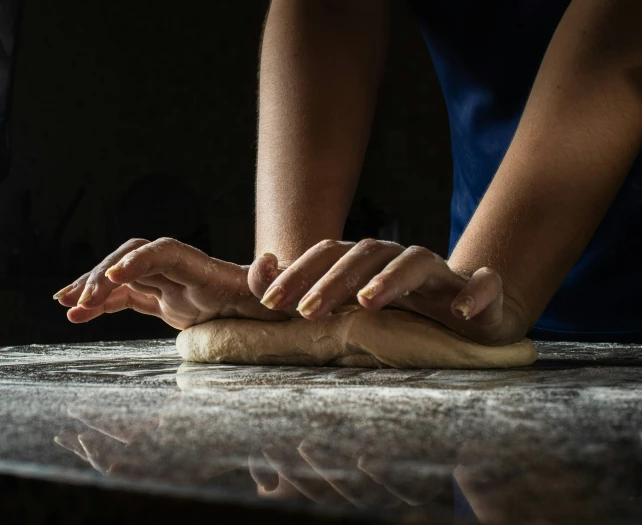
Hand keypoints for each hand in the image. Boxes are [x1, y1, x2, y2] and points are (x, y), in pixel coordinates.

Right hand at [53, 238, 287, 329]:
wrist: (273, 310)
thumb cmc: (276, 306)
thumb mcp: (276, 300)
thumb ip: (267, 283)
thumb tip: (267, 261)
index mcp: (204, 270)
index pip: (164, 253)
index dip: (138, 261)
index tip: (113, 277)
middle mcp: (181, 271)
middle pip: (133, 258)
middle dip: (104, 274)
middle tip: (81, 301)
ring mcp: (170, 285)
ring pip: (122, 276)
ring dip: (93, 286)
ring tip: (64, 303)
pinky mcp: (164, 300)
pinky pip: (125, 298)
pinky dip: (100, 304)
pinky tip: (76, 315)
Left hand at [248, 240, 528, 344]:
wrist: (470, 320)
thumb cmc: (401, 315)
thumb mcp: (348, 306)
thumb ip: (301, 289)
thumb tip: (262, 267)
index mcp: (369, 263)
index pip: (329, 255)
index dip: (300, 273)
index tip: (271, 303)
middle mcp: (401, 261)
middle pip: (366, 255)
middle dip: (333, 281)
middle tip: (306, 311)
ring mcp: (442, 275)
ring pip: (418, 262)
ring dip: (392, 279)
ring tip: (368, 302)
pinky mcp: (482, 293)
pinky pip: (485, 285)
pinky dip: (476, 293)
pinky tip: (461, 313)